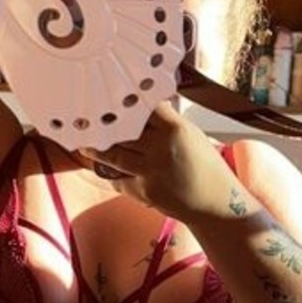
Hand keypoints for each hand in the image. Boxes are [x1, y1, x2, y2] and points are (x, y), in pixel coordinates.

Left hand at [75, 102, 234, 224]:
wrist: (215, 203)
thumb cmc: (206, 168)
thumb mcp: (192, 135)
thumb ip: (168, 122)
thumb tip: (145, 109)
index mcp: (176, 129)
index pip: (143, 108)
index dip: (127, 104)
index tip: (113, 99)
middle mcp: (161, 148)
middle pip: (122, 130)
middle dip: (105, 126)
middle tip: (89, 120)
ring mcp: (150, 171)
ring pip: (112, 155)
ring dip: (96, 150)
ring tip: (86, 144)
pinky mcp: (144, 191)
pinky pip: (119, 179)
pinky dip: (114, 174)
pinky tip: (110, 169)